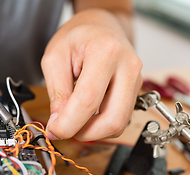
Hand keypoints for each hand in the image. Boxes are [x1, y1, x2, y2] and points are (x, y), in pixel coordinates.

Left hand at [42, 9, 142, 140]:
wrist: (101, 26)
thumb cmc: (78, 36)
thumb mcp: (55, 57)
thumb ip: (57, 92)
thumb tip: (59, 123)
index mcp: (105, 52)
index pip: (88, 100)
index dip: (68, 123)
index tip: (54, 130)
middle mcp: (127, 67)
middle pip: (112, 119)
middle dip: (85, 133)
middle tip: (65, 130)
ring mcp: (136, 81)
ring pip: (119, 124)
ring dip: (93, 132)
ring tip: (75, 120)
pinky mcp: (135, 92)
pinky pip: (120, 120)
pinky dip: (101, 126)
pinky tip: (87, 116)